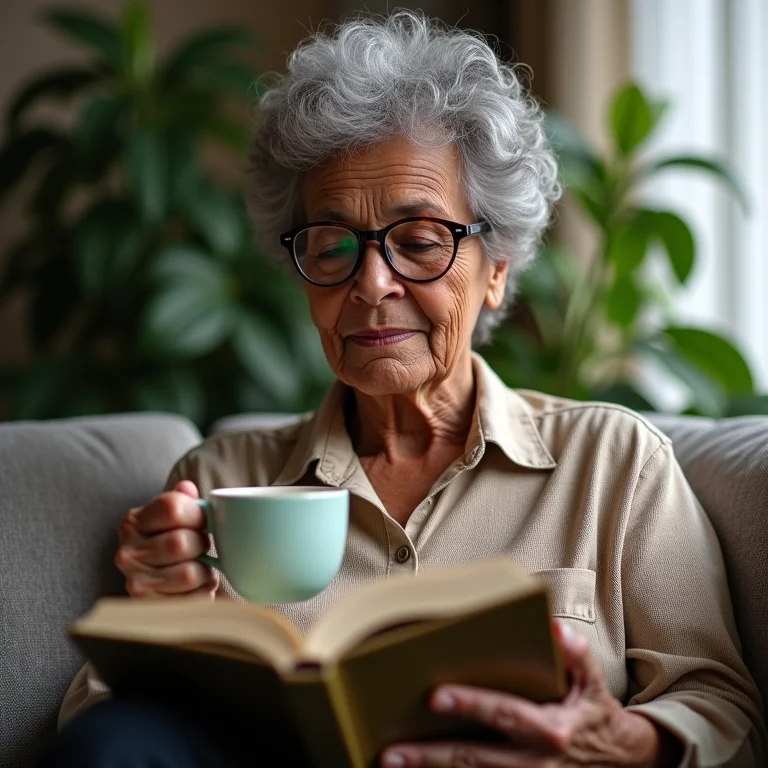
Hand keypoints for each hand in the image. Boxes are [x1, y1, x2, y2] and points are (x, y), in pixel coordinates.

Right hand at [115, 480, 218, 598]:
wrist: (161, 587)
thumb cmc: (172, 544)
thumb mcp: (174, 518)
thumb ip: (182, 500)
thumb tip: (186, 488)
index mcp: (132, 522)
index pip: (173, 507)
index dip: (198, 514)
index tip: (205, 521)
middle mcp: (127, 552)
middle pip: (180, 542)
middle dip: (202, 545)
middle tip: (202, 547)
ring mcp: (135, 582)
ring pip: (189, 573)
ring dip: (204, 571)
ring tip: (200, 568)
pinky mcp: (150, 609)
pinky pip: (192, 599)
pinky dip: (202, 592)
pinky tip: (195, 587)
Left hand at [381, 620, 664, 767]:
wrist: (621, 760)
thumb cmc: (594, 711)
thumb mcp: (593, 680)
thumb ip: (575, 653)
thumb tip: (553, 627)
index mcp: (551, 729)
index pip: (504, 715)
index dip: (471, 706)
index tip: (435, 696)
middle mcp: (536, 763)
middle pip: (477, 760)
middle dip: (433, 756)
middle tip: (392, 751)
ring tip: (392, 764)